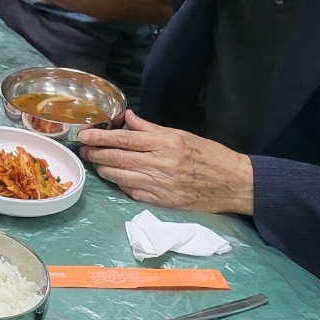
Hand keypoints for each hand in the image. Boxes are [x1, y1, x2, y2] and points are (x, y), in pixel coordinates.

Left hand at [78, 111, 254, 214]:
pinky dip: (121, 185)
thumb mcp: (181, 134)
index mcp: (165, 143)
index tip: (84, 135)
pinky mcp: (165, 202)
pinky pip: (135, 193)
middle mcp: (161, 164)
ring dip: (104, 170)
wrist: (236, 183)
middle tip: (84, 149)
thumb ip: (151, 128)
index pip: (124, 139)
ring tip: (96, 163)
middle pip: (118, 159)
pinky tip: (116, 179)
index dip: (100, 137)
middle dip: (96, 154)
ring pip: (122, 177)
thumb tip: (128, 118)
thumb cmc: (210, 155)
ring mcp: (162, 185)